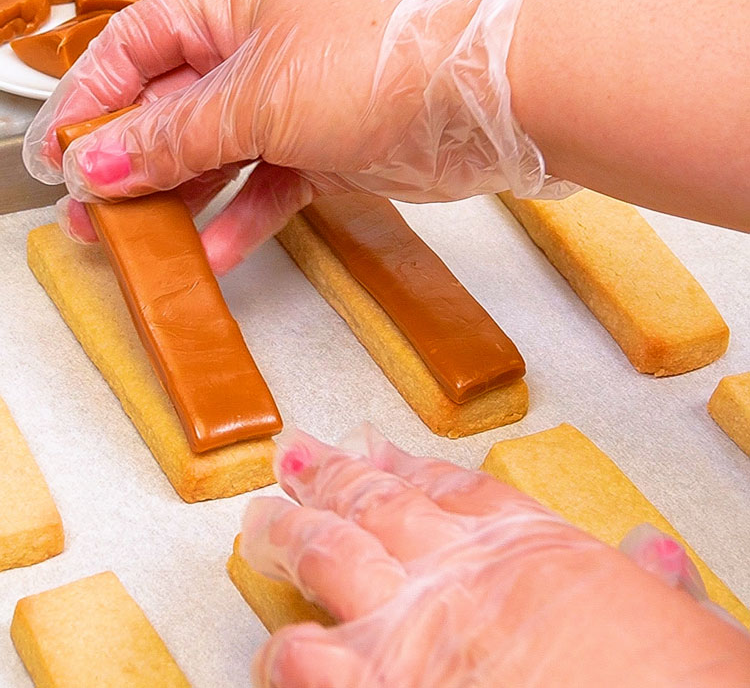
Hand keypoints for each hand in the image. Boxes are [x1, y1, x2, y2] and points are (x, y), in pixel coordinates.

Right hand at [23, 0, 559, 273]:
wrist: (472, 107)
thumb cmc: (372, 66)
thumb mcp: (255, 98)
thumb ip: (176, 134)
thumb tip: (102, 159)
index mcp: (231, 9)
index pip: (137, 48)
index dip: (93, 100)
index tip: (61, 153)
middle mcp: (257, 56)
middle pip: (172, 110)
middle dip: (130, 162)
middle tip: (91, 213)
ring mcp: (291, 110)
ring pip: (216, 158)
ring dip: (179, 200)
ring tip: (141, 244)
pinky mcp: (321, 156)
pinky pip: (267, 190)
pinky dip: (242, 220)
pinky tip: (213, 254)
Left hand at [241, 425, 749, 686]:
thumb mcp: (683, 624)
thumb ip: (653, 584)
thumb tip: (654, 551)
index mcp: (527, 547)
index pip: (453, 487)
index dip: (407, 466)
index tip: (378, 451)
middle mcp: (459, 573)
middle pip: (378, 503)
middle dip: (332, 476)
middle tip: (298, 456)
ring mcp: (409, 630)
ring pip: (329, 557)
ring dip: (290, 534)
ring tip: (261, 518)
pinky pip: (308, 663)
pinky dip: (285, 652)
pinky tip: (272, 646)